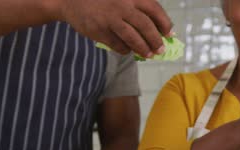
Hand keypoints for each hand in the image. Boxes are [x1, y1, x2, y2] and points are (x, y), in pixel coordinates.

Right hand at [58, 0, 172, 55]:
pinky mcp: (99, 31)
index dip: (164, 23)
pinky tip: (128, 50)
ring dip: (143, 49)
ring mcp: (110, 19)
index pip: (154, 9)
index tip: (169, 33)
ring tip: (149, 54)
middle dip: (156, 40)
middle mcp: (121, 5)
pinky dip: (126, 50)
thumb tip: (159, 28)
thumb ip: (137, 7)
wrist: (70, 0)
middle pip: (146, 26)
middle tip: (160, 49)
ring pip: (133, 38)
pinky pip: (118, 45)